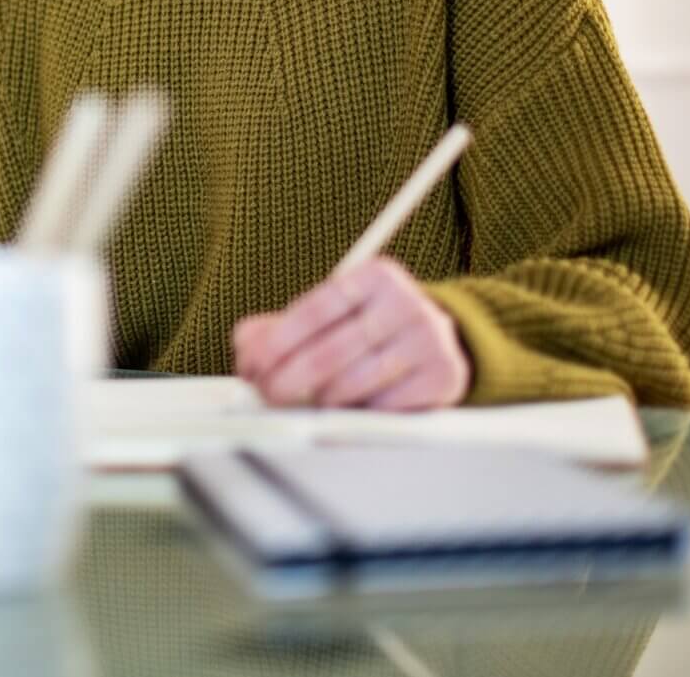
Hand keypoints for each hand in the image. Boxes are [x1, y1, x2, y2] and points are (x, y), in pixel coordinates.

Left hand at [231, 259, 471, 410]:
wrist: (435, 343)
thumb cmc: (368, 329)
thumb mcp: (330, 315)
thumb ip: (279, 327)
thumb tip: (246, 347)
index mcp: (374, 275)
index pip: (314, 310)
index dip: (276, 343)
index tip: (252, 368)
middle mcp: (406, 302)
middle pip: (329, 351)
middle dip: (287, 380)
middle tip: (267, 395)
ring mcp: (428, 339)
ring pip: (354, 382)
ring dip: (322, 399)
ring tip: (313, 399)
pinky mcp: (443, 376)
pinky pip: (383, 407)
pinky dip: (358, 413)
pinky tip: (350, 407)